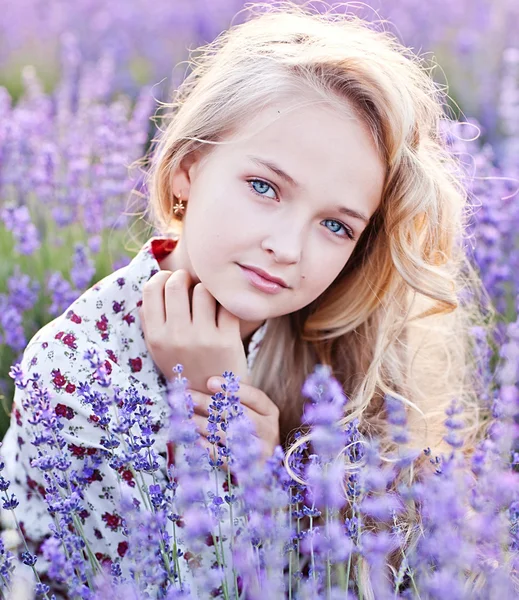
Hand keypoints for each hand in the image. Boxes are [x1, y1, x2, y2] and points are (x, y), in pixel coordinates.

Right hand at [139, 269, 249, 392]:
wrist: (215, 401)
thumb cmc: (186, 368)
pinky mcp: (228, 340)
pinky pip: (225, 304)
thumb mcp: (159, 351)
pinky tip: (223, 311)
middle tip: (190, 283)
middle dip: (184, 277)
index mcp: (156, 337)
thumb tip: (152, 285)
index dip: (162, 277)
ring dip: (206, 291)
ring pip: (203, 290)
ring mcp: (203, 338)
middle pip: (176, 283)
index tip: (170, 280)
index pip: (151, 289)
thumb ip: (152, 321)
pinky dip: (225, 304)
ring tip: (208, 302)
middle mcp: (177, 336)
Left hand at [188, 376, 280, 472]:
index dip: (232, 389)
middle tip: (188, 396)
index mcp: (270, 413)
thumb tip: (209, 384)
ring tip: (186, 415)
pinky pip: (222, 456)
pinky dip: (206, 446)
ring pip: (226, 433)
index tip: (209, 381)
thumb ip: (237, 400)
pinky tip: (194, 438)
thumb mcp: (254, 414)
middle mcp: (268, 431)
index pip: (254, 396)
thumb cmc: (253, 433)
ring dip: (203, 424)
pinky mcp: (245, 469)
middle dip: (209, 403)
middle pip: (237, 413)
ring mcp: (258, 451)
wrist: (263, 470)